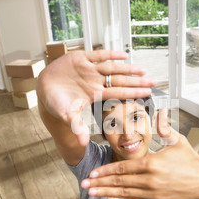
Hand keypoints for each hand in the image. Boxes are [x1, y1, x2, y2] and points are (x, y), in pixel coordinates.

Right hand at [36, 50, 154, 145]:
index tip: (147, 92)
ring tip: (142, 69)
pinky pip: (97, 55)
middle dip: (136, 81)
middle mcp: (95, 81)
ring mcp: (88, 69)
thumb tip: (83, 143)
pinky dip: (109, 54)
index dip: (132, 92)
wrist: (44, 89)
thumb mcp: (67, 115)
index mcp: (94, 94)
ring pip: (112, 67)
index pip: (117, 93)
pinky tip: (123, 55)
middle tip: (153, 81)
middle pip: (119, 80)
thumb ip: (77, 126)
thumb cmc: (57, 103)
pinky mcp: (80, 58)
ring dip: (127, 68)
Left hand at [80, 109, 198, 198]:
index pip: (123, 168)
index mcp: (152, 163)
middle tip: (84, 184)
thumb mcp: (177, 141)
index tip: (92, 173)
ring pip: (125, 193)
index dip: (106, 171)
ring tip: (91, 193)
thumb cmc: (190, 160)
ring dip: (106, 193)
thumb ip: (164, 128)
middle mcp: (150, 180)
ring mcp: (154, 194)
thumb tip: (161, 110)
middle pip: (120, 182)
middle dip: (100, 183)